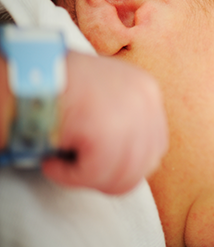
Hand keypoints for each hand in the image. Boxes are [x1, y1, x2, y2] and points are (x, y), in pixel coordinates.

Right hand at [41, 52, 168, 193]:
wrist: (26, 68)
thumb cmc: (57, 84)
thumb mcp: (105, 94)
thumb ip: (124, 121)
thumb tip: (129, 160)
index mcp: (147, 91)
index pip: (154, 146)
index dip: (126, 164)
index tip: (96, 163)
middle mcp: (145, 100)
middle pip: (143, 164)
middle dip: (108, 176)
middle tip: (78, 169)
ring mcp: (130, 114)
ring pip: (121, 175)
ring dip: (86, 177)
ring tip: (60, 162)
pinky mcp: (106, 131)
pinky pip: (94, 174)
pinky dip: (69, 176)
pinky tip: (52, 162)